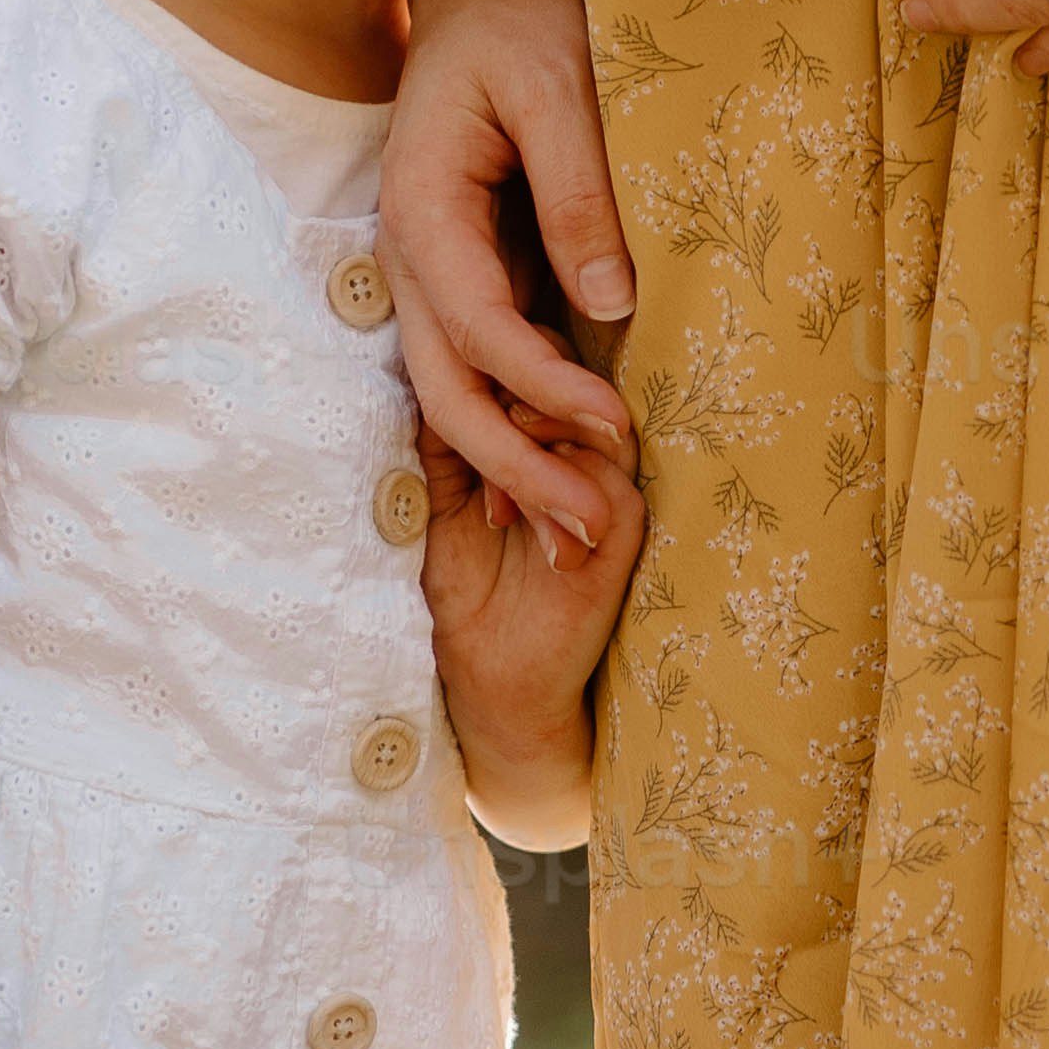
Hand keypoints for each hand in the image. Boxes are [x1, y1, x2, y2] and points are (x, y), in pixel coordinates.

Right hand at [388, 0, 637, 540]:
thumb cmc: (522, 18)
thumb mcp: (560, 89)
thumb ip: (580, 193)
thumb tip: (610, 304)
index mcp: (422, 207)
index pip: (479, 327)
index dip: (545, 390)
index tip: (616, 429)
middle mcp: (410, 253)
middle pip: (447, 389)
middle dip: (517, 468)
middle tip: (591, 533)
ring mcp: (430, 270)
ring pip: (454, 393)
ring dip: (512, 466)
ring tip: (580, 534)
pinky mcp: (464, 274)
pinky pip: (479, 368)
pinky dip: (515, 426)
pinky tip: (560, 477)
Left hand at [420, 416, 647, 847]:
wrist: (491, 682)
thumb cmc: (467, 598)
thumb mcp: (442, 507)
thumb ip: (445, 447)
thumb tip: (427, 377)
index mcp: (548, 455)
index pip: (549, 375)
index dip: (511, 366)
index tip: (460, 385)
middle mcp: (586, 471)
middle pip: (583, 389)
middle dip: (534, 383)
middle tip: (489, 409)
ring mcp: (609, 505)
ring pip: (607, 428)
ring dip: (548, 430)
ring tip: (499, 456)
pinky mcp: (621, 546)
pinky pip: (617, 491)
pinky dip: (567, 486)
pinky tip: (512, 507)